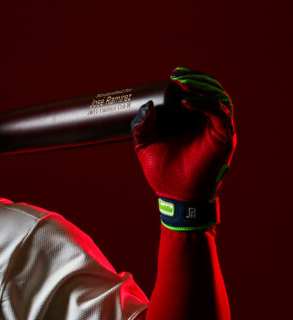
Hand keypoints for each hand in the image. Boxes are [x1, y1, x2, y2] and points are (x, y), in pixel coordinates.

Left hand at [132, 67, 235, 202]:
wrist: (174, 196)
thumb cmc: (163, 173)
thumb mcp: (145, 145)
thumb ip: (142, 126)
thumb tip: (147, 105)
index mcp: (193, 121)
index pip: (197, 93)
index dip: (189, 80)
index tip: (172, 74)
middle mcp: (209, 122)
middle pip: (210, 90)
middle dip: (194, 78)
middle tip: (176, 74)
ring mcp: (219, 128)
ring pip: (217, 97)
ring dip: (200, 86)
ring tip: (181, 81)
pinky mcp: (224, 137)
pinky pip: (219, 113)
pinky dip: (204, 104)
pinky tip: (187, 101)